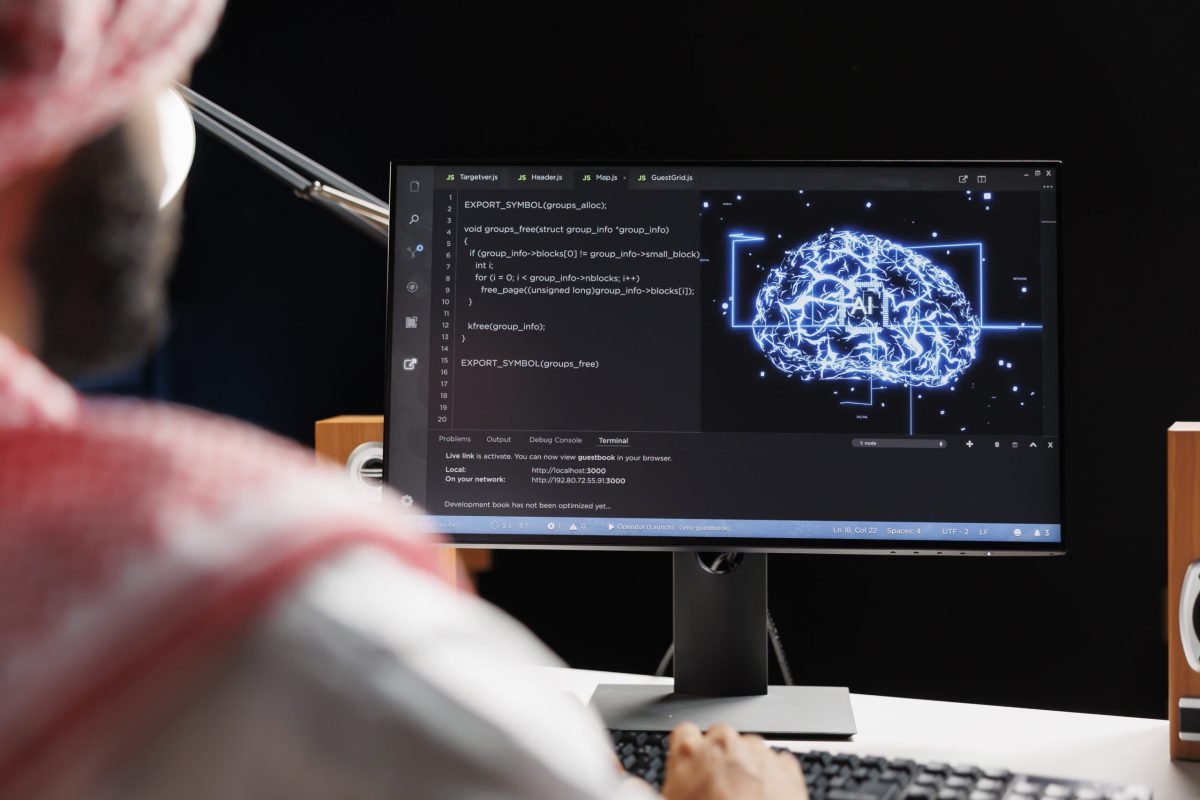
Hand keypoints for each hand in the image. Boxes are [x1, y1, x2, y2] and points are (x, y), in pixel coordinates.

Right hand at [660, 722, 807, 799]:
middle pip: (720, 737)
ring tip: (745, 798)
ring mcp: (758, 752)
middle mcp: (724, 744)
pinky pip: (778, 763)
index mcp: (689, 752)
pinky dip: (773, 777)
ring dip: (747, 767)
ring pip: (750, 749)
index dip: (689, 752)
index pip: (683, 733)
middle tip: (721, 788)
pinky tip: (765, 799)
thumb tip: (669, 790)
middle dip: (721, 756)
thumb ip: (676, 785)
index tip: (694, 764)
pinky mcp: (786, 767)